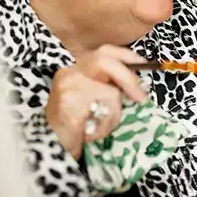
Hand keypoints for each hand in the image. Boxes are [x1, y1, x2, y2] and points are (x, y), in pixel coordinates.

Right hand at [44, 45, 147, 159]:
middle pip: (106, 61)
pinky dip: (105, 126)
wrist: (51, 146)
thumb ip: (111, 86)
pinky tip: (92, 131)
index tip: (145, 65)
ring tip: (100, 124)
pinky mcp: (69, 106)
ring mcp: (67, 88)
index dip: (128, 56)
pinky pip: (103, 112)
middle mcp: (70, 73)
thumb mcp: (95, 100)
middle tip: (141, 97)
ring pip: (110, 92)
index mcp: (77, 69)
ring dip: (114, 114)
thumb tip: (139, 84)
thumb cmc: (77, 124)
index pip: (105, 51)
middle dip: (128, 79)